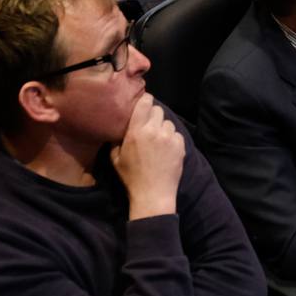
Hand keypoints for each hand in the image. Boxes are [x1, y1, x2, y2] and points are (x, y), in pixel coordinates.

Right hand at [110, 95, 184, 219]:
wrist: (153, 194)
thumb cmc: (132, 177)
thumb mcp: (115, 159)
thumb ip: (116, 141)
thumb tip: (117, 129)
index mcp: (136, 131)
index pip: (145, 102)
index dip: (145, 101)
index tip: (143, 106)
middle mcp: (153, 131)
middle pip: (158, 110)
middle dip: (153, 116)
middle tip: (149, 127)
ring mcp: (169, 138)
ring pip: (168, 122)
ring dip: (163, 128)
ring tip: (158, 141)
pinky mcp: (180, 145)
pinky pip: (177, 134)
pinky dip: (172, 139)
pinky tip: (166, 150)